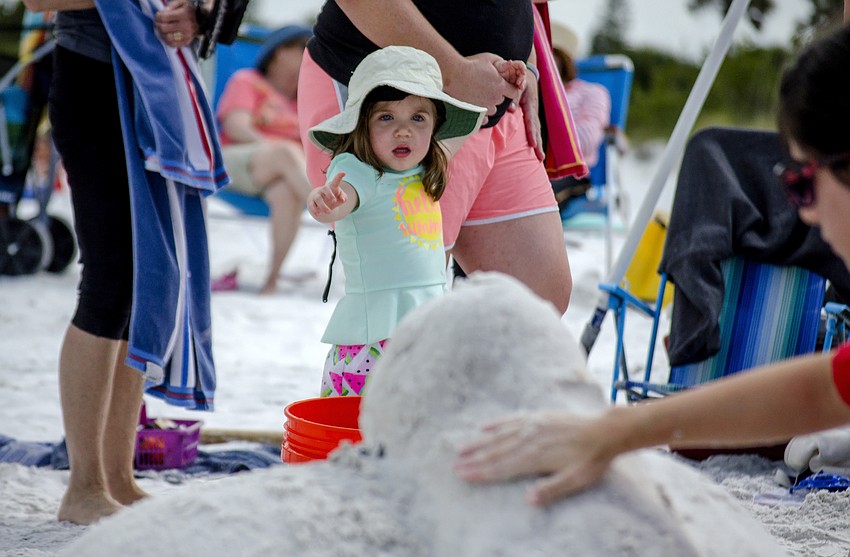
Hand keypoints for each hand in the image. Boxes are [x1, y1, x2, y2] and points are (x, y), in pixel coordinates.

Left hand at [155, 0, 199, 48]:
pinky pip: (173, 44)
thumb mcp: (182, 3)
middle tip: (158, 23)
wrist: (203, 21)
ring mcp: (187, 35)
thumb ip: (171, 5)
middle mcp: (186, 26)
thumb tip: (164, 12)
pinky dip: (167, 41)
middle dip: (158, 25)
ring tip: (162, 30)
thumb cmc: (189, 11)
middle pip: (163, 28)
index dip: (157, 16)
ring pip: (167, 38)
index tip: (158, 16)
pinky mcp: (187, 42)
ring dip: (162, 34)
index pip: (163, 18)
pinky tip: (167, 36)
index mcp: (184, 14)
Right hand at [308, 172, 347, 216]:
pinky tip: (318, 214)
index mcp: (332, 187)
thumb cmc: (334, 196)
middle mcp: (324, 190)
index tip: (343, 172)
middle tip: (334, 201)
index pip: (335, 181)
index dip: (339, 176)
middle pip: (325, 189)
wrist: (323, 201)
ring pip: (318, 199)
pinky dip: (314, 210)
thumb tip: (343, 199)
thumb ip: (343, 197)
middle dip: (329, 194)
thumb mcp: (341, 197)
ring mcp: (317, 195)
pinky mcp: (312, 202)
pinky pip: (311, 205)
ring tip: (329, 212)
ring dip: (323, 206)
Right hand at [443, 53, 521, 118]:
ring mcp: (485, 107)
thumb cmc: (471, 64)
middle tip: (486, 89)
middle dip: (496, 95)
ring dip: (489, 105)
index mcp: (500, 86)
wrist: (454, 74)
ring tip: (479, 97)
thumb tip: (510, 64)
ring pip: (493, 110)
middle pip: (502, 101)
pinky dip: (481, 115)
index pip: (514, 92)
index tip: (503, 87)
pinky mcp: (476, 113)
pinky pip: (483, 119)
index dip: (509, 89)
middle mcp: (495, 98)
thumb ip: (502, 64)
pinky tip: (476, 108)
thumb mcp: (489, 59)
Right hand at [453, 411, 614, 505]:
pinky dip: (497, 423)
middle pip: (496, 451)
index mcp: (536, 456)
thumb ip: (553, 489)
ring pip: (500, 435)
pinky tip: (484, 426)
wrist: (604, 431)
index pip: (503, 466)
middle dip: (474, 460)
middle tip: (455, 466)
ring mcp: (532, 425)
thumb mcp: (576, 479)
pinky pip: (512, 419)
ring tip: (461, 448)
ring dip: (479, 443)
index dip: (482, 472)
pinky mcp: (538, 416)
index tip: (464, 475)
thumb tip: (529, 499)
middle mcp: (529, 438)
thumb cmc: (591, 459)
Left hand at [494, 59, 526, 89]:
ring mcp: (516, 77)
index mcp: (514, 65)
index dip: (523, 67)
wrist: (493, 75)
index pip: (521, 64)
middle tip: (518, 83)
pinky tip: (519, 89)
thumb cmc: (497, 68)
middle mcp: (516, 71)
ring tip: (520, 87)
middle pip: (522, 73)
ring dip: (522, 83)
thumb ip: (505, 65)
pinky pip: (519, 85)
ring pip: (522, 80)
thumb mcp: (499, 66)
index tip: (524, 72)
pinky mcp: (515, 83)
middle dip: (522, 78)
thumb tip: (510, 61)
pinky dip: (520, 87)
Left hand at [516, 77, 543, 160]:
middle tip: (540, 158)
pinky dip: (536, 139)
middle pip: (537, 130)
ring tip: (540, 158)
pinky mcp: (532, 115)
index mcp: (530, 104)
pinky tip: (536, 149)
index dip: (532, 133)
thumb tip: (511, 110)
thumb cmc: (519, 79)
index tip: (532, 145)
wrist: (527, 75)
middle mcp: (534, 110)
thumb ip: (513, 96)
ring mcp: (534, 113)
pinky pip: (534, 128)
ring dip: (538, 144)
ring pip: (537, 130)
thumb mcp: (517, 84)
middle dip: (538, 144)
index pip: (531, 121)